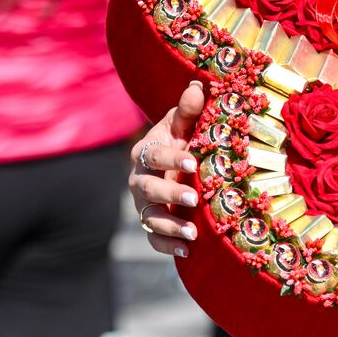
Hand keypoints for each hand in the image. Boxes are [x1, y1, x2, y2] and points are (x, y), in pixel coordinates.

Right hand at [128, 80, 206, 258]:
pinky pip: (153, 238)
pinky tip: (186, 251)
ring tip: (192, 233)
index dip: (173, 157)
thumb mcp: (183, 123)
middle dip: (170, 193)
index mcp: (146, 152)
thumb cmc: (180, 138)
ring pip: (150, 217)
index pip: (155, 154)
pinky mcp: (151, 224)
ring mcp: (144, 204)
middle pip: (149, 188)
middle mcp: (139, 180)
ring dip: (170, 225)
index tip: (194, 160)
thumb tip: (198, 85)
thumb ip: (189, 109)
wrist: (173, 162)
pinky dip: (167, 246)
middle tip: (194, 197)